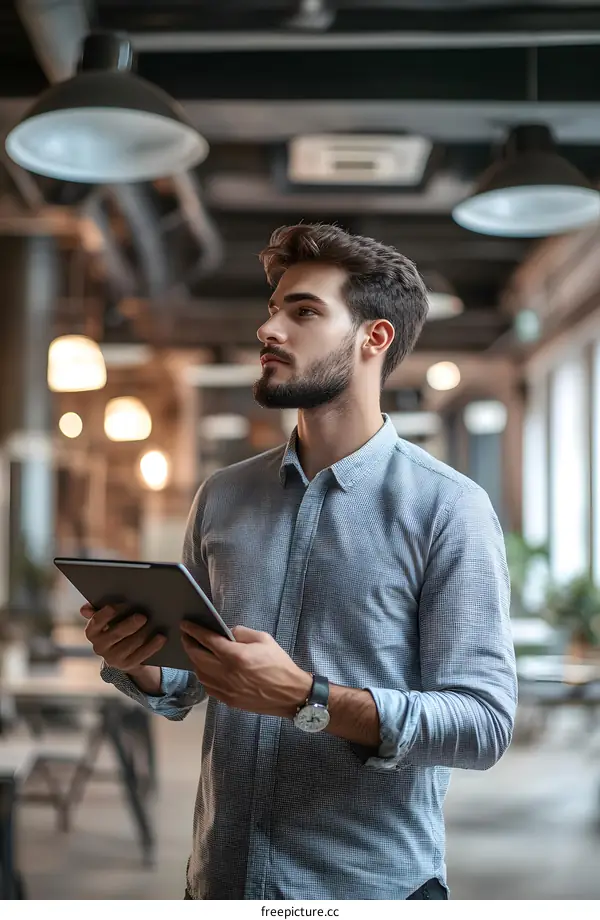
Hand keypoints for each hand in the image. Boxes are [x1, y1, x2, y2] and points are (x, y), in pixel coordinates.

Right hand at [80, 603, 165, 671]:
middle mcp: (99, 647)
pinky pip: (141, 656)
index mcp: (92, 632)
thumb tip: (84, 609)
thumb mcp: (107, 619)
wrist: (124, 652)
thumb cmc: (116, 626)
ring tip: (153, 624)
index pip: (97, 621)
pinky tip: (161, 637)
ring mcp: (113, 658)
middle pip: (115, 634)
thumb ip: (98, 610)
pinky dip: (152, 646)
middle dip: (129, 624)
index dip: (108, 613)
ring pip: (129, 645)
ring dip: (142, 634)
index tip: (121, 603)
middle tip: (142, 616)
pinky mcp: (127, 666)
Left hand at [180, 622, 311, 717]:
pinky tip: (206, 669)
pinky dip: (203, 675)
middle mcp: (226, 673)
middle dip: (188, 644)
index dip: (193, 631)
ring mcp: (225, 689)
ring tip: (196, 651)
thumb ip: (242, 633)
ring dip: (194, 661)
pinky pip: (207, 686)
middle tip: (186, 636)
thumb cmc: (279, 664)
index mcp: (235, 655)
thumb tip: (227, 633)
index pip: (207, 640)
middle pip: (197, 657)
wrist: (290, 694)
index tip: (185, 624)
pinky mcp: (227, 700)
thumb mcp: (264, 639)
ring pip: (199, 673)